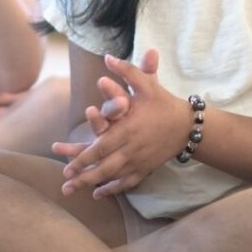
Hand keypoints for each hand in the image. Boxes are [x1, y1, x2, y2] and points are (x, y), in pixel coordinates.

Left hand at [53, 49, 191, 197]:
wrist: (187, 124)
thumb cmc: (163, 103)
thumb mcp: (146, 85)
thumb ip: (127, 71)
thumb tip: (108, 57)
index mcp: (128, 129)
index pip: (101, 147)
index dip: (83, 158)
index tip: (66, 166)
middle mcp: (131, 148)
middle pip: (103, 167)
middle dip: (82, 176)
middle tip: (64, 185)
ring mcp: (139, 161)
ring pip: (112, 177)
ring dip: (92, 185)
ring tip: (73, 191)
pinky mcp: (145, 168)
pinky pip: (127, 183)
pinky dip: (112, 190)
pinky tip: (98, 194)